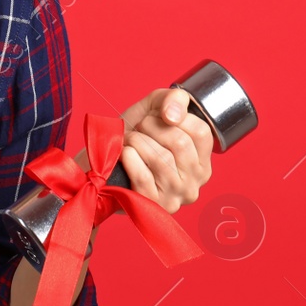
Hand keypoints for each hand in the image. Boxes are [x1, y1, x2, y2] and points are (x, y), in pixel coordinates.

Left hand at [112, 86, 212, 214]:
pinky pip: (142, 176)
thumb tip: (172, 116)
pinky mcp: (151, 205)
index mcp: (202, 163)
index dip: (176, 117)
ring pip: (161, 158)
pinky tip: (125, 154)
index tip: (160, 118)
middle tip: (140, 128)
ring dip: (138, 141)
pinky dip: (129, 158)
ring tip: (130, 140)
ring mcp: (175, 198)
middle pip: (180, 143)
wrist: (103, 162)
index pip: (201, 132)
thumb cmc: (135, 135)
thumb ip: (174, 100)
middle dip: (152, 127)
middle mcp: (194, 184)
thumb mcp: (157, 108)